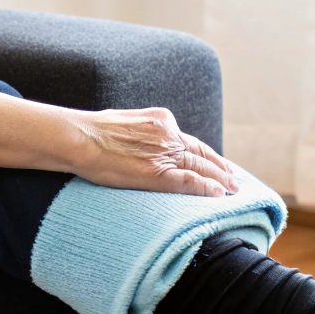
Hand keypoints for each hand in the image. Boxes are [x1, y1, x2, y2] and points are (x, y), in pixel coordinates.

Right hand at [73, 107, 241, 196]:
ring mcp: (163, 152)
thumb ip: (145, 130)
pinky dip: (206, 187)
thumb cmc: (93, 130)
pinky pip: (188, 181)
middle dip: (220, 168)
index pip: (190, 141)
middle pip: (201, 154)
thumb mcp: (126, 120)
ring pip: (200, 167)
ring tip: (233, 190)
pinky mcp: (156, 171)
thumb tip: (147, 141)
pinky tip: (217, 194)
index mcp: (161, 119)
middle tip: (235, 181)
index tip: (220, 164)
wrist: (79, 137)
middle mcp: (168, 133)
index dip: (208, 155)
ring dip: (220, 179)